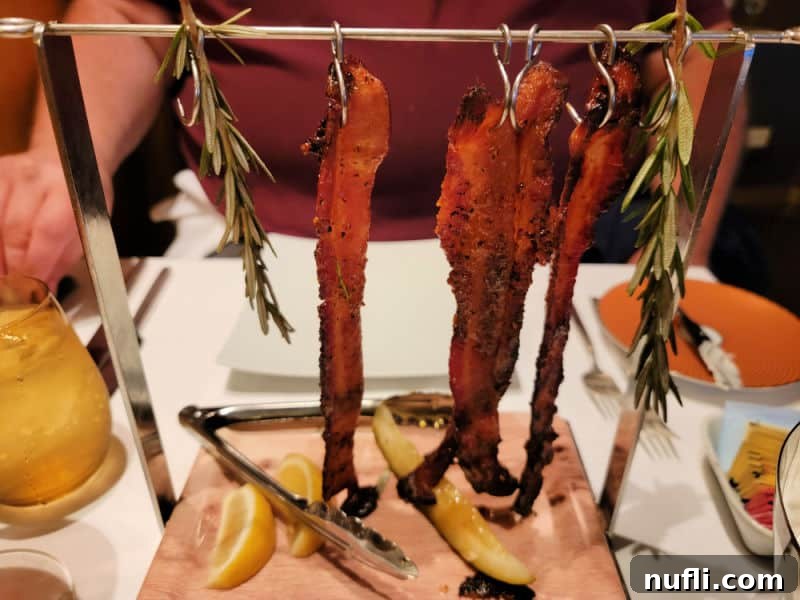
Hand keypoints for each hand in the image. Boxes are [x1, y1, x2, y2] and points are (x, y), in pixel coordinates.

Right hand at [0, 151, 112, 289]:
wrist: (68, 158)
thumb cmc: (81, 196)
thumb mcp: (89, 225)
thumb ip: (65, 257)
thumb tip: (46, 290)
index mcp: (67, 191)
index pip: (48, 231)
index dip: (37, 264)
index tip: (33, 288)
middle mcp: (35, 178)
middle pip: (15, 229)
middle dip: (13, 267)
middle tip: (14, 291)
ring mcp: (7, 175)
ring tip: (3, 277)